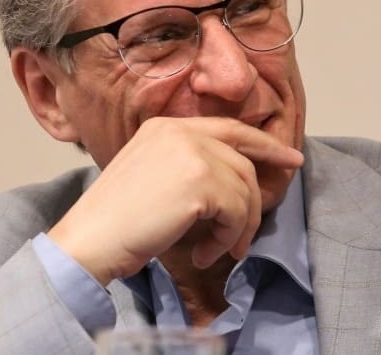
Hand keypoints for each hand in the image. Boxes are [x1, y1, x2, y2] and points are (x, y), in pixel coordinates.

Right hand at [46, 116, 303, 284]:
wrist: (89, 239)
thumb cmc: (116, 220)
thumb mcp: (152, 175)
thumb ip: (189, 167)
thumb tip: (235, 187)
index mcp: (167, 126)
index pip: (230, 128)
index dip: (265, 144)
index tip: (291, 159)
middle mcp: (181, 132)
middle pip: (243, 162)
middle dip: (255, 201)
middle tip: (250, 234)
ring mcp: (192, 154)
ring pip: (244, 189)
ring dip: (238, 228)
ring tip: (218, 251)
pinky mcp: (200, 182)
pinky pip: (236, 213)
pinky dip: (227, 239)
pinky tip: (204, 254)